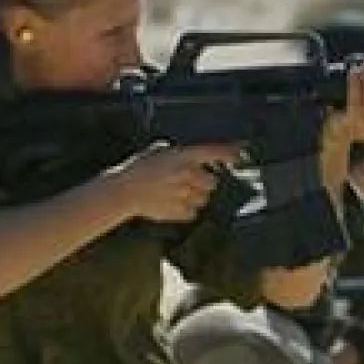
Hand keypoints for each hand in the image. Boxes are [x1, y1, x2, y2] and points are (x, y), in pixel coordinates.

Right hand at [104, 143, 240, 222]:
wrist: (123, 191)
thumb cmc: (137, 168)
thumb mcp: (157, 150)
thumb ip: (179, 153)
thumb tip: (195, 156)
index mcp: (183, 156)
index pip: (214, 153)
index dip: (229, 154)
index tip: (239, 156)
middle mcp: (188, 175)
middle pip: (212, 182)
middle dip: (204, 183)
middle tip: (189, 182)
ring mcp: (186, 195)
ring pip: (203, 199)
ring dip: (195, 197)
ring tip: (177, 194)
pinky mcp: (181, 212)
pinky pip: (193, 212)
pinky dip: (187, 210)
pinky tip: (172, 204)